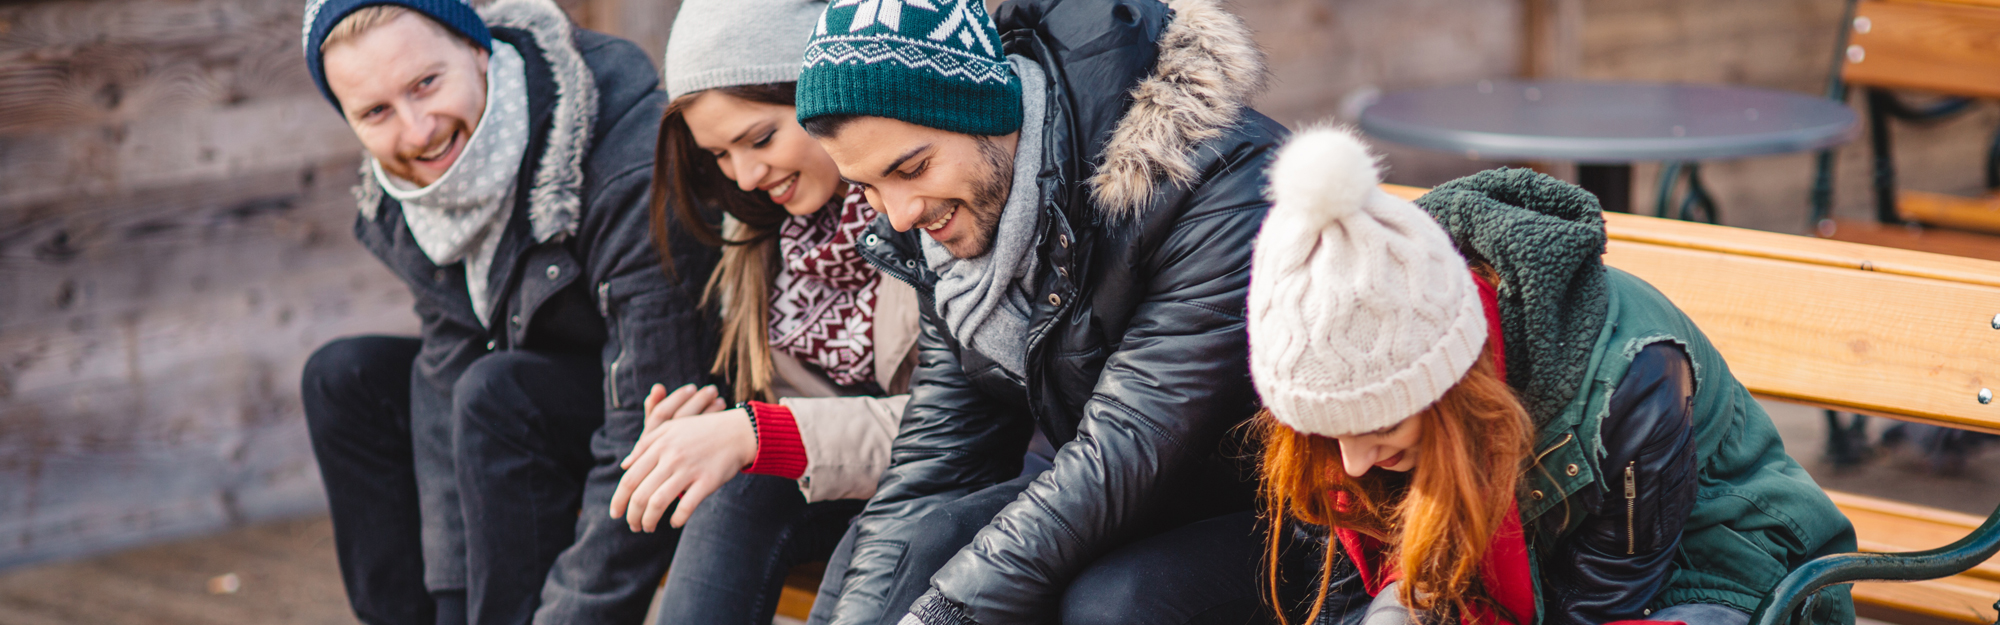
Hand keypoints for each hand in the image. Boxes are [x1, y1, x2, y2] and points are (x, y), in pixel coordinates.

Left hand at [609, 390, 755, 531]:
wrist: (737, 431)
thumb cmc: (702, 430)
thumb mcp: (670, 428)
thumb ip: (645, 445)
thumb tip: (624, 465)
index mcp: (658, 446)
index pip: (629, 479)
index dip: (618, 500)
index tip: (615, 513)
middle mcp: (670, 458)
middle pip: (640, 495)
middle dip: (632, 516)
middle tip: (633, 526)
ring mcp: (689, 470)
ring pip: (658, 503)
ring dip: (649, 521)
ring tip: (648, 527)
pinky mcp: (707, 481)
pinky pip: (686, 507)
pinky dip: (676, 519)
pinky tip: (674, 523)